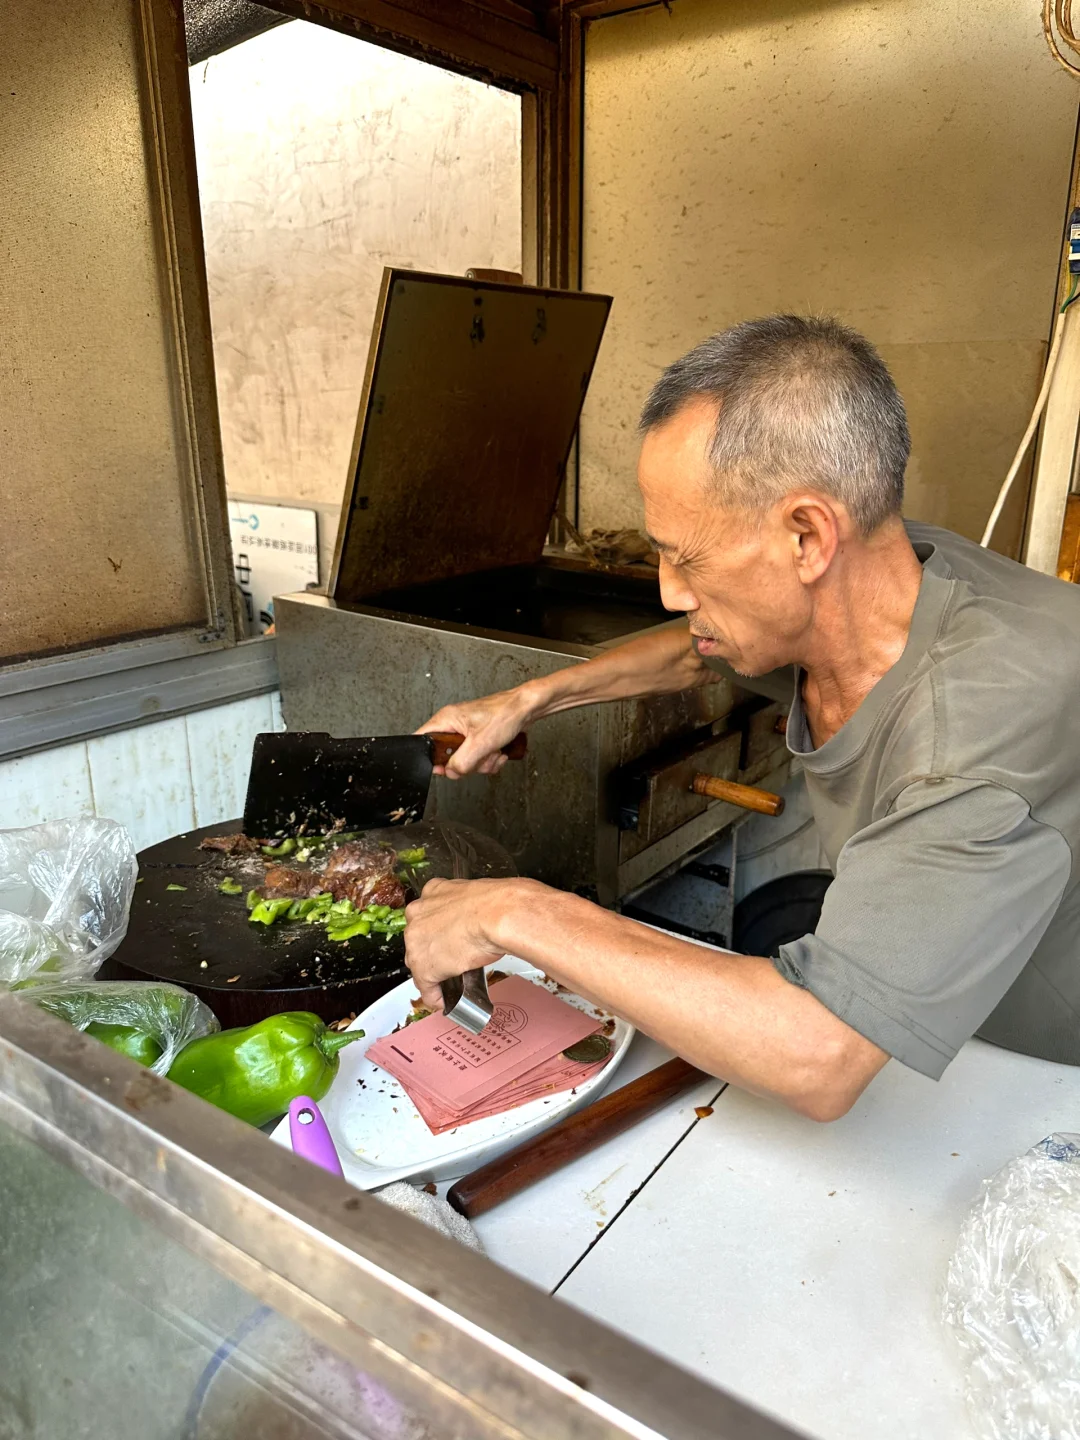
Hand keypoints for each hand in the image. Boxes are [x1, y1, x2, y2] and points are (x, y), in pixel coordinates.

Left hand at [404, 876, 531, 1010]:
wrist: (496, 915)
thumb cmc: (496, 904)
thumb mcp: (477, 897)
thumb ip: (467, 908)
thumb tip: (477, 917)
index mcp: (432, 891)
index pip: (428, 916)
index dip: (437, 930)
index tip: (446, 938)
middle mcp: (418, 913)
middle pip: (419, 939)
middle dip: (433, 950)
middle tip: (452, 958)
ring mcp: (417, 941)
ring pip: (420, 962)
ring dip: (433, 972)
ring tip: (450, 980)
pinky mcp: (423, 967)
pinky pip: (426, 987)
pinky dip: (434, 996)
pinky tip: (443, 1000)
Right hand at [416, 687, 535, 777]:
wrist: (527, 709)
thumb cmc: (505, 714)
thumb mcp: (480, 744)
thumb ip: (461, 762)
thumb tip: (450, 772)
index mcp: (446, 719)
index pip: (423, 740)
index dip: (429, 757)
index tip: (441, 768)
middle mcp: (454, 724)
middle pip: (447, 756)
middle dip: (466, 763)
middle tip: (477, 757)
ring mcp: (467, 732)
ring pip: (465, 759)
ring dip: (482, 762)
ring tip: (493, 752)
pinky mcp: (480, 737)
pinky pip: (477, 757)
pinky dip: (489, 759)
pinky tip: (499, 752)